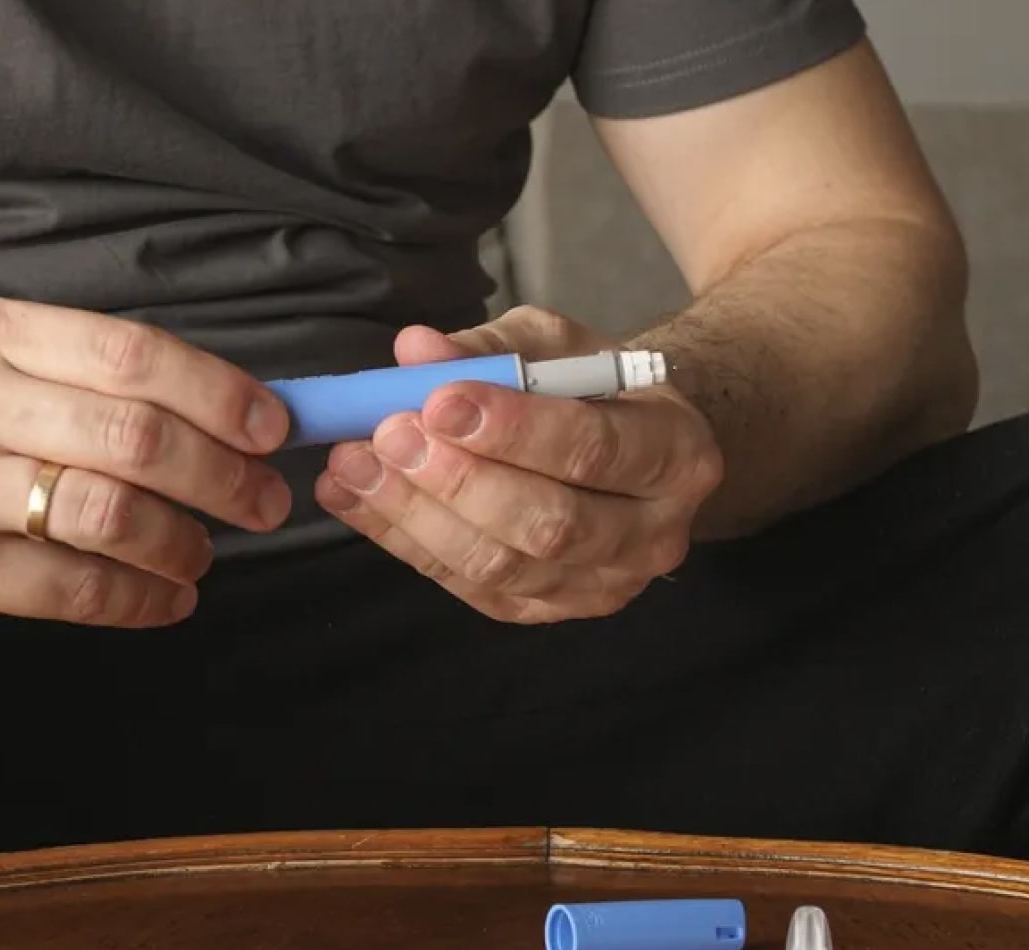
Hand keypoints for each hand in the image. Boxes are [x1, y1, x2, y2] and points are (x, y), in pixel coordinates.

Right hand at [0, 298, 291, 635]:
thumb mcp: (16, 376)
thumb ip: (114, 384)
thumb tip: (253, 415)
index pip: (131, 354)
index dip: (218, 394)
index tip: (273, 430)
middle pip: (132, 436)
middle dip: (221, 475)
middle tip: (264, 503)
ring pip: (109, 514)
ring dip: (183, 542)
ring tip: (204, 554)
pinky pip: (77, 588)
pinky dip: (143, 598)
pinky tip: (168, 597)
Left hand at [314, 306, 722, 623]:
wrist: (630, 448)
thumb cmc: (591, 387)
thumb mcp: (556, 344)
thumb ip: (491, 348)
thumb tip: (416, 350)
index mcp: (677, 455)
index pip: (593, 449)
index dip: (512, 429)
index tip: (439, 401)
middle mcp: (654, 533)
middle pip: (549, 524)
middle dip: (458, 481)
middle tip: (388, 434)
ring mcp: (602, 586)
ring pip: (501, 567)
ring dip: (415, 515)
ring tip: (352, 464)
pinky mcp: (546, 612)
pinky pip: (467, 587)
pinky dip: (403, 541)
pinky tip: (352, 498)